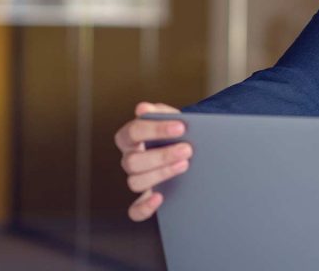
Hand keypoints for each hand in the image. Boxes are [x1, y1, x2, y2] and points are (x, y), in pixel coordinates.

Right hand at [114, 102, 192, 221]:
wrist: (188, 148)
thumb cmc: (177, 132)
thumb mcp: (172, 119)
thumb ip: (161, 112)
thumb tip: (142, 108)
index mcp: (130, 137)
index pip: (134, 132)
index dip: (156, 129)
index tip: (181, 127)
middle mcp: (130, 159)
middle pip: (133, 161)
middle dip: (162, 156)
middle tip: (187, 149)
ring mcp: (137, 179)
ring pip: (135, 182)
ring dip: (160, 174)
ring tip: (184, 165)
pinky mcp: (145, 199)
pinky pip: (135, 210)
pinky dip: (144, 208)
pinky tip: (160, 199)